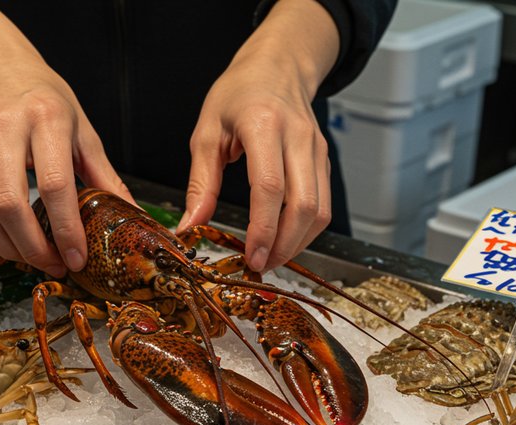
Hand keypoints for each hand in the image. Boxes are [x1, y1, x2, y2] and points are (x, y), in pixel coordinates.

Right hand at [0, 0, 133, 276]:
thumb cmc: (44, 98)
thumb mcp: (83, 129)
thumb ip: (104, 176)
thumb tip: (133, 217)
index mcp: (45, 118)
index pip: (53, 184)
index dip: (66, 229)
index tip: (77, 258)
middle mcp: (4, 129)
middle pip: (10, 204)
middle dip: (33, 247)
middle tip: (55, 265)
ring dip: (8, 247)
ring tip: (34, 259)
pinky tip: (10, 243)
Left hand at [177, 0, 339, 271]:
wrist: (277, 66)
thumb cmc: (237, 95)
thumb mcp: (207, 132)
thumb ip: (200, 183)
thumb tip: (190, 227)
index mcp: (263, 125)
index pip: (270, 187)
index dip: (263, 229)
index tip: (250, 257)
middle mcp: (297, 137)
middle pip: (304, 205)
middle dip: (284, 245)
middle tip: (260, 266)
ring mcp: (317, 149)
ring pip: (320, 210)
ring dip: (298, 243)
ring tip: (271, 258)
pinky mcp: (324, 160)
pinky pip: (323, 203)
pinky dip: (306, 229)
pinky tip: (285, 240)